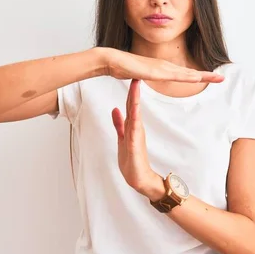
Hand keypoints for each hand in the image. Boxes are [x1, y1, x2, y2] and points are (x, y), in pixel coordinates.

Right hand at [101, 47, 223, 82]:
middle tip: (222, 78)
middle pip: (189, 73)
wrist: (111, 60)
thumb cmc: (123, 66)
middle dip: (206, 76)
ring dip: (202, 76)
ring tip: (216, 78)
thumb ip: (146, 76)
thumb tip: (149, 78)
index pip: (184, 74)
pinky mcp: (154, 71)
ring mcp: (160, 67)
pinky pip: (173, 75)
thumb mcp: (139, 75)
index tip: (210, 78)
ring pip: (185, 74)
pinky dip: (186, 77)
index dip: (198, 76)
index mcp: (162, 68)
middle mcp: (164, 66)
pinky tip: (196, 78)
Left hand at [111, 79, 163, 198]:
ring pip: (135, 115)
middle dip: (134, 91)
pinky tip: (134, 111)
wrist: (139, 178)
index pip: (130, 105)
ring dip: (135, 101)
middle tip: (136, 75)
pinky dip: (134, 119)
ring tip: (135, 88)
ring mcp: (136, 136)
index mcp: (132, 126)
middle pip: (133, 106)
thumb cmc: (132, 159)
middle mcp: (136, 128)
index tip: (131, 77)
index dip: (130, 92)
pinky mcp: (135, 145)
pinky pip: (134, 130)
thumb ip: (119, 123)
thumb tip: (115, 109)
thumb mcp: (122, 137)